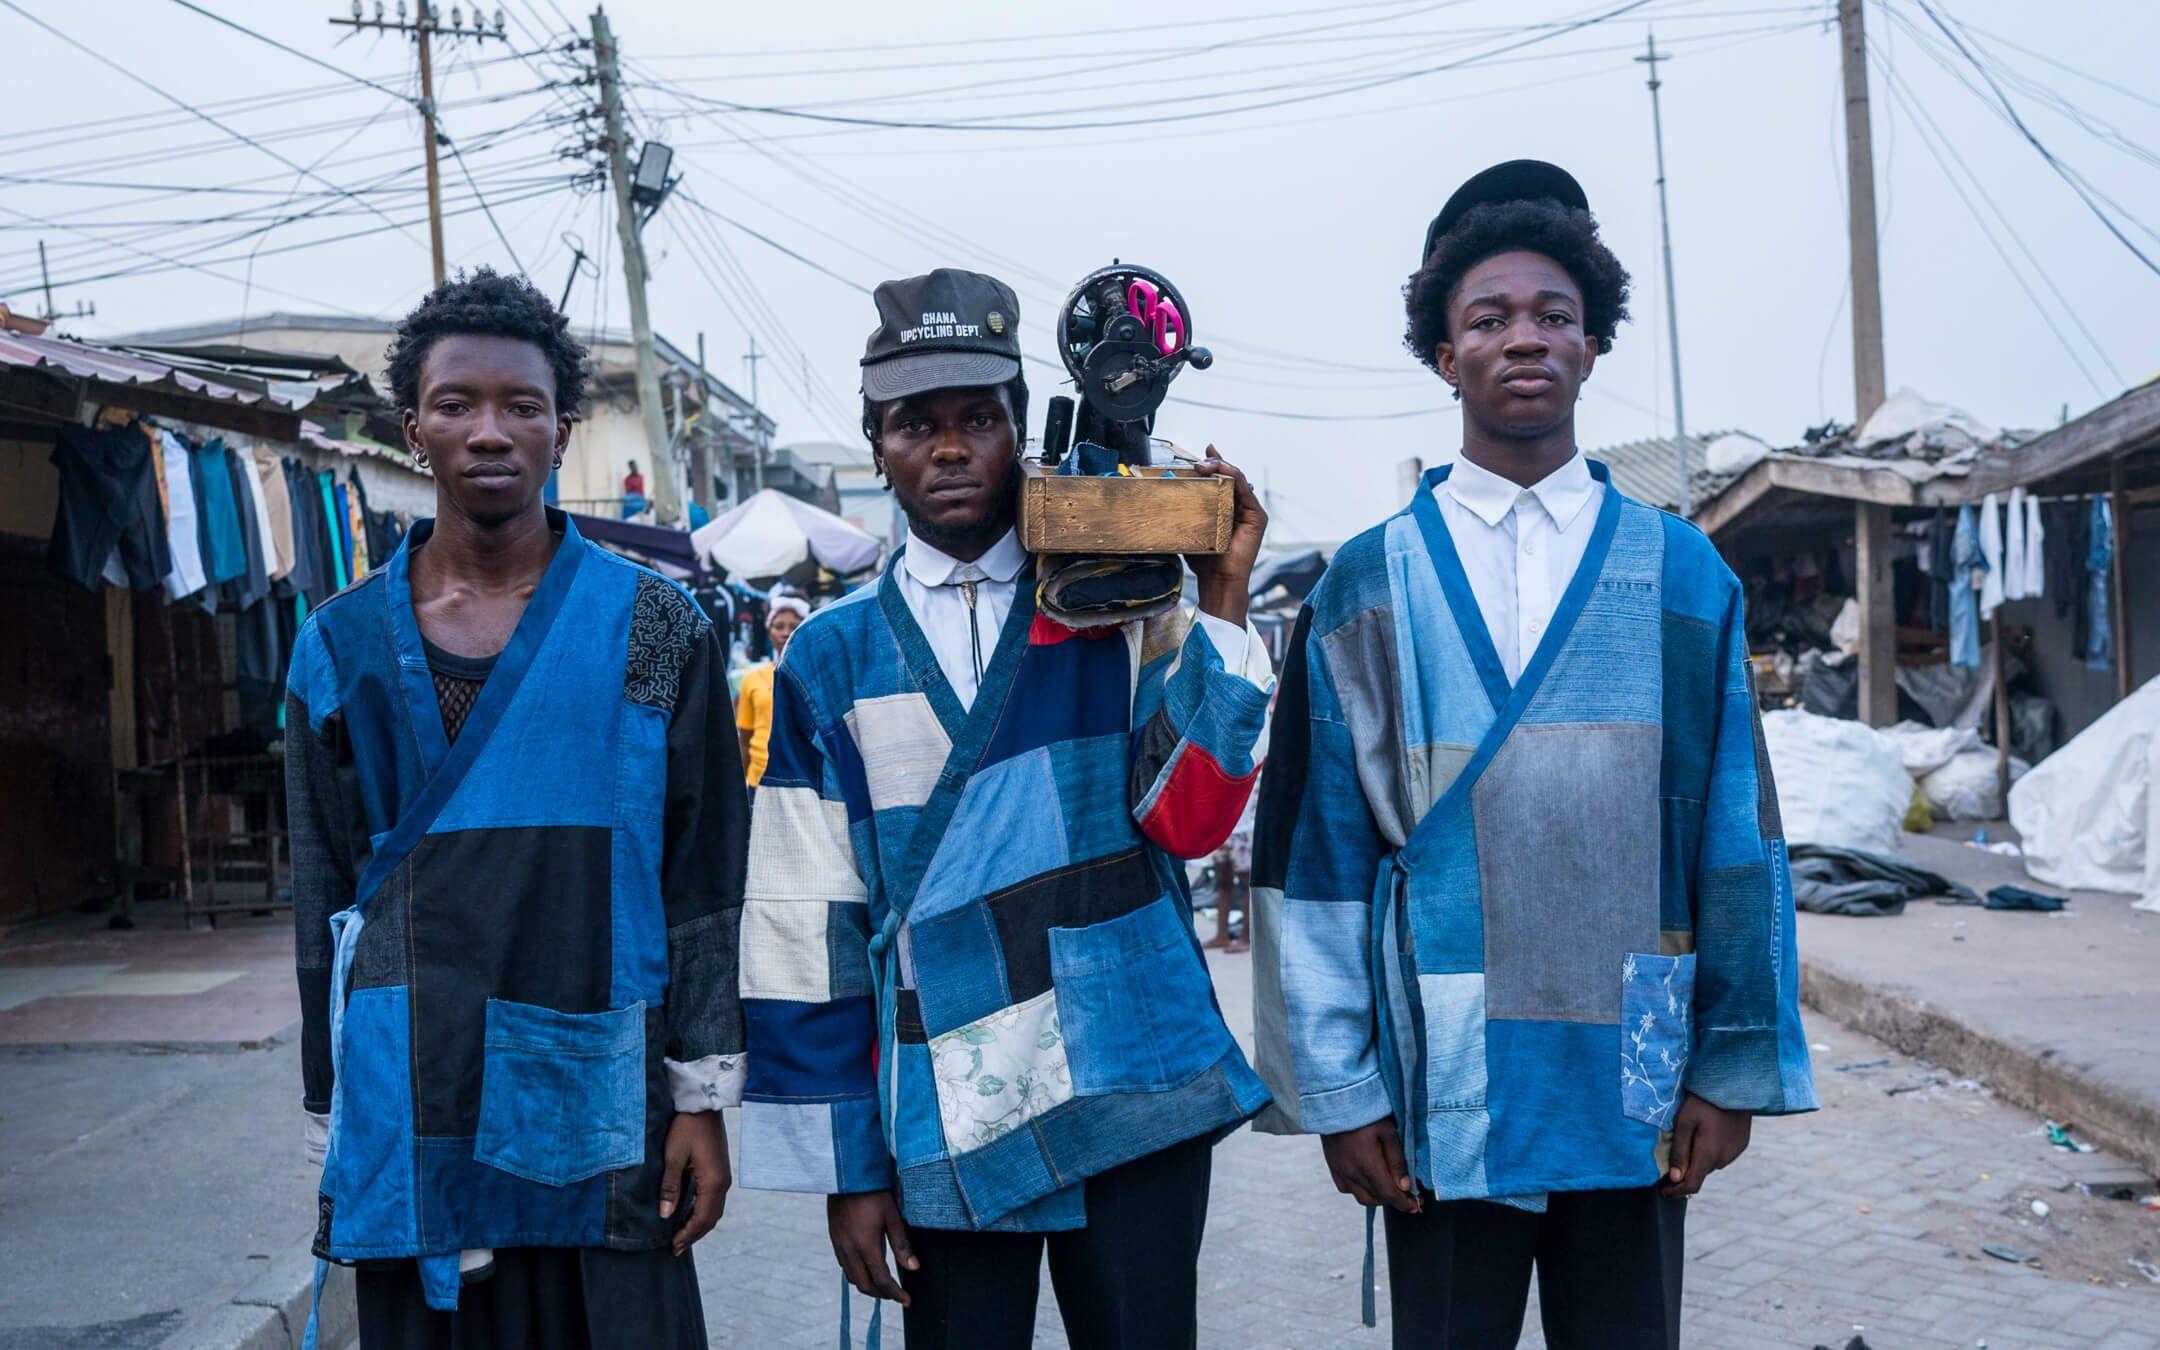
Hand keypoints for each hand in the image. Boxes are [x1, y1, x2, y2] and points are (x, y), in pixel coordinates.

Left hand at [659, 1110, 730, 1253]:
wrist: (704, 1106)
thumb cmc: (686, 1128)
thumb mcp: (673, 1156)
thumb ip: (670, 1187)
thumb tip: (666, 1215)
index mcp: (713, 1182)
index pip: (701, 1218)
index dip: (688, 1235)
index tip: (673, 1247)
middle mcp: (722, 1183)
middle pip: (711, 1218)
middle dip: (694, 1234)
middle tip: (676, 1247)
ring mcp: (723, 1177)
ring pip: (714, 1210)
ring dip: (699, 1225)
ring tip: (682, 1235)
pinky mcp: (720, 1171)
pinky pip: (714, 1200)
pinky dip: (703, 1213)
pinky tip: (690, 1214)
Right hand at [828, 1189, 916, 1304]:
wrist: (846, 1174)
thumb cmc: (873, 1192)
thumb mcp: (892, 1216)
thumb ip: (902, 1244)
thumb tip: (914, 1268)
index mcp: (865, 1246)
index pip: (882, 1280)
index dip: (895, 1294)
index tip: (907, 1300)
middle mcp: (849, 1250)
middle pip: (865, 1285)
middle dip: (882, 1294)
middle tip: (897, 1295)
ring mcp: (839, 1245)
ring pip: (852, 1278)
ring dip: (868, 1286)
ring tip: (884, 1285)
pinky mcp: (834, 1238)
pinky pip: (844, 1266)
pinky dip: (857, 1274)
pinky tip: (867, 1268)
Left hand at [1186, 447, 1267, 628]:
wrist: (1217, 580)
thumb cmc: (1203, 559)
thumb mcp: (1190, 528)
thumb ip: (1184, 511)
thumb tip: (1162, 497)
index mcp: (1226, 508)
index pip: (1220, 480)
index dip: (1212, 464)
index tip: (1198, 455)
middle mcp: (1240, 506)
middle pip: (1228, 476)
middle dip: (1213, 464)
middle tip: (1196, 462)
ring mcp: (1251, 510)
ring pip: (1237, 478)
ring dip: (1221, 467)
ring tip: (1204, 465)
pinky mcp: (1258, 516)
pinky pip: (1244, 489)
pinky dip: (1232, 476)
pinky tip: (1220, 470)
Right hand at [1321, 1118, 1419, 1213]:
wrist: (1335, 1102)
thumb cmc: (1364, 1113)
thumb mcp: (1388, 1131)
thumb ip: (1397, 1161)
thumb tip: (1405, 1186)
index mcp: (1367, 1164)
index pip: (1388, 1194)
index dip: (1404, 1203)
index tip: (1416, 1205)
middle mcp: (1351, 1172)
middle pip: (1377, 1199)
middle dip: (1394, 1201)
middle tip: (1408, 1195)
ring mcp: (1340, 1171)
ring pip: (1362, 1197)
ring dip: (1378, 1197)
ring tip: (1390, 1188)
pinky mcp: (1333, 1167)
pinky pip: (1347, 1189)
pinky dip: (1361, 1191)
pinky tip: (1369, 1181)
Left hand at [1659, 1094, 1751, 1196]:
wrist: (1734, 1086)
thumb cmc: (1703, 1102)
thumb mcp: (1684, 1123)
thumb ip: (1679, 1151)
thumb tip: (1674, 1178)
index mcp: (1708, 1155)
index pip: (1692, 1185)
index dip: (1676, 1191)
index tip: (1662, 1191)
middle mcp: (1723, 1159)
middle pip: (1700, 1174)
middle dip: (1684, 1173)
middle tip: (1669, 1163)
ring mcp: (1734, 1152)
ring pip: (1710, 1164)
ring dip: (1698, 1161)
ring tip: (1689, 1143)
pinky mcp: (1741, 1145)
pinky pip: (1722, 1155)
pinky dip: (1711, 1152)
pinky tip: (1705, 1136)